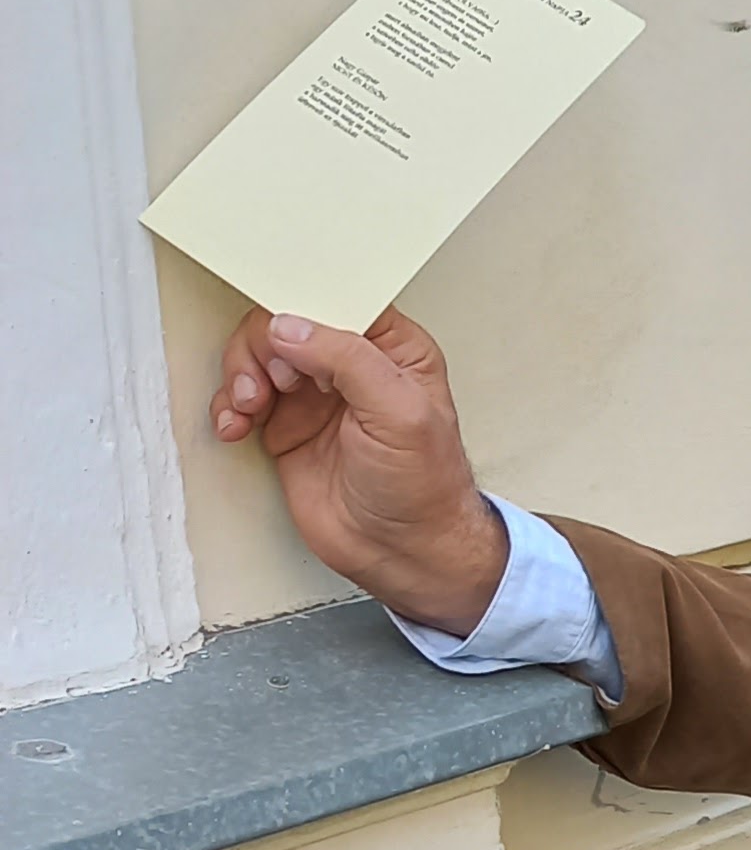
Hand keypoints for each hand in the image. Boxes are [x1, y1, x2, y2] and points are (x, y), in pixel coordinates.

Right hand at [211, 306, 511, 634]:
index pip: (337, 299)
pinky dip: (227, 407)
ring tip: (248, 407)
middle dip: (263, 346)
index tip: (283, 333)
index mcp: (390, 347)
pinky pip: (241, 399)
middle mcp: (349, 364)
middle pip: (285, 322)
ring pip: (257, 356)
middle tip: (269, 384)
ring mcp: (314, 395)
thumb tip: (290, 326)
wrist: (403, 551)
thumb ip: (348, 360)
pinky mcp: (285, 427)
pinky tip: (234, 427)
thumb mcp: (401, 414)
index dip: (301, 307)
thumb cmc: (424, 486)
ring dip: (240, 374)